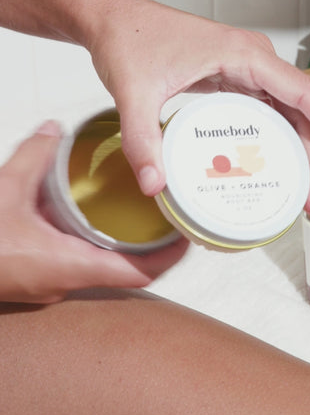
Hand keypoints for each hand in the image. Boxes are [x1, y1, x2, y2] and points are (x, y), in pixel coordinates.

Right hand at [0, 122, 187, 303]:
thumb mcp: (3, 191)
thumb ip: (33, 156)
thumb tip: (54, 129)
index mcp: (68, 266)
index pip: (138, 273)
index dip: (169, 257)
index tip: (187, 235)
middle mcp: (67, 282)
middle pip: (130, 274)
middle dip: (154, 249)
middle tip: (170, 218)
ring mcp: (54, 285)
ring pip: (106, 272)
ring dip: (128, 249)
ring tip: (143, 218)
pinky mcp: (40, 279)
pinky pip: (82, 266)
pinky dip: (100, 248)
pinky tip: (97, 226)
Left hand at [87, 0, 309, 213]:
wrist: (114, 20)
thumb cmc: (129, 42)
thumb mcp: (134, 95)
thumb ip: (142, 141)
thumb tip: (155, 186)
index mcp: (244, 55)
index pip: (306, 95)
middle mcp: (254, 59)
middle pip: (305, 111)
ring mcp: (247, 68)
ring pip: (293, 112)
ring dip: (306, 149)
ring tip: (308, 191)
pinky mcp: (236, 77)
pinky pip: (273, 110)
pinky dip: (284, 138)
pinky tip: (284, 166)